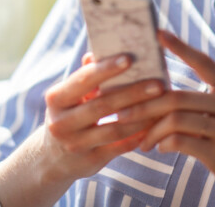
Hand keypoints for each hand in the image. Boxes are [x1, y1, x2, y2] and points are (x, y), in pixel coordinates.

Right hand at [40, 52, 166, 179]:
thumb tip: (96, 53)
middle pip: (102, 105)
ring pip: (114, 128)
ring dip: (141, 116)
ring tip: (162, 104)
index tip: (130, 59)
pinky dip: (138, 135)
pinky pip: (120, 147)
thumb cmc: (68, 114)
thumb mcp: (69, 95)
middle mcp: (61, 122)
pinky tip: (155, 124)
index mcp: (56, 99)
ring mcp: (75, 144)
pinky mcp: (90, 161)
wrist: (52, 158)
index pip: (83, 80)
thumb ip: (85, 76)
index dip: (106, 69)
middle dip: (133, 93)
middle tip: (158, 84)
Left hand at [117, 30, 214, 206]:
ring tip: (142, 141)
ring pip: (175, 120)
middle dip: (144, 106)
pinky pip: (180, 142)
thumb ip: (201, 102)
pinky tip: (160, 149)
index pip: (203, 63)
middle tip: (122, 113)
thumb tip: (157, 91)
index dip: (180, 47)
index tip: (158, 33)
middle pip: (177, 97)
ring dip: (151, 131)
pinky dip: (164, 144)